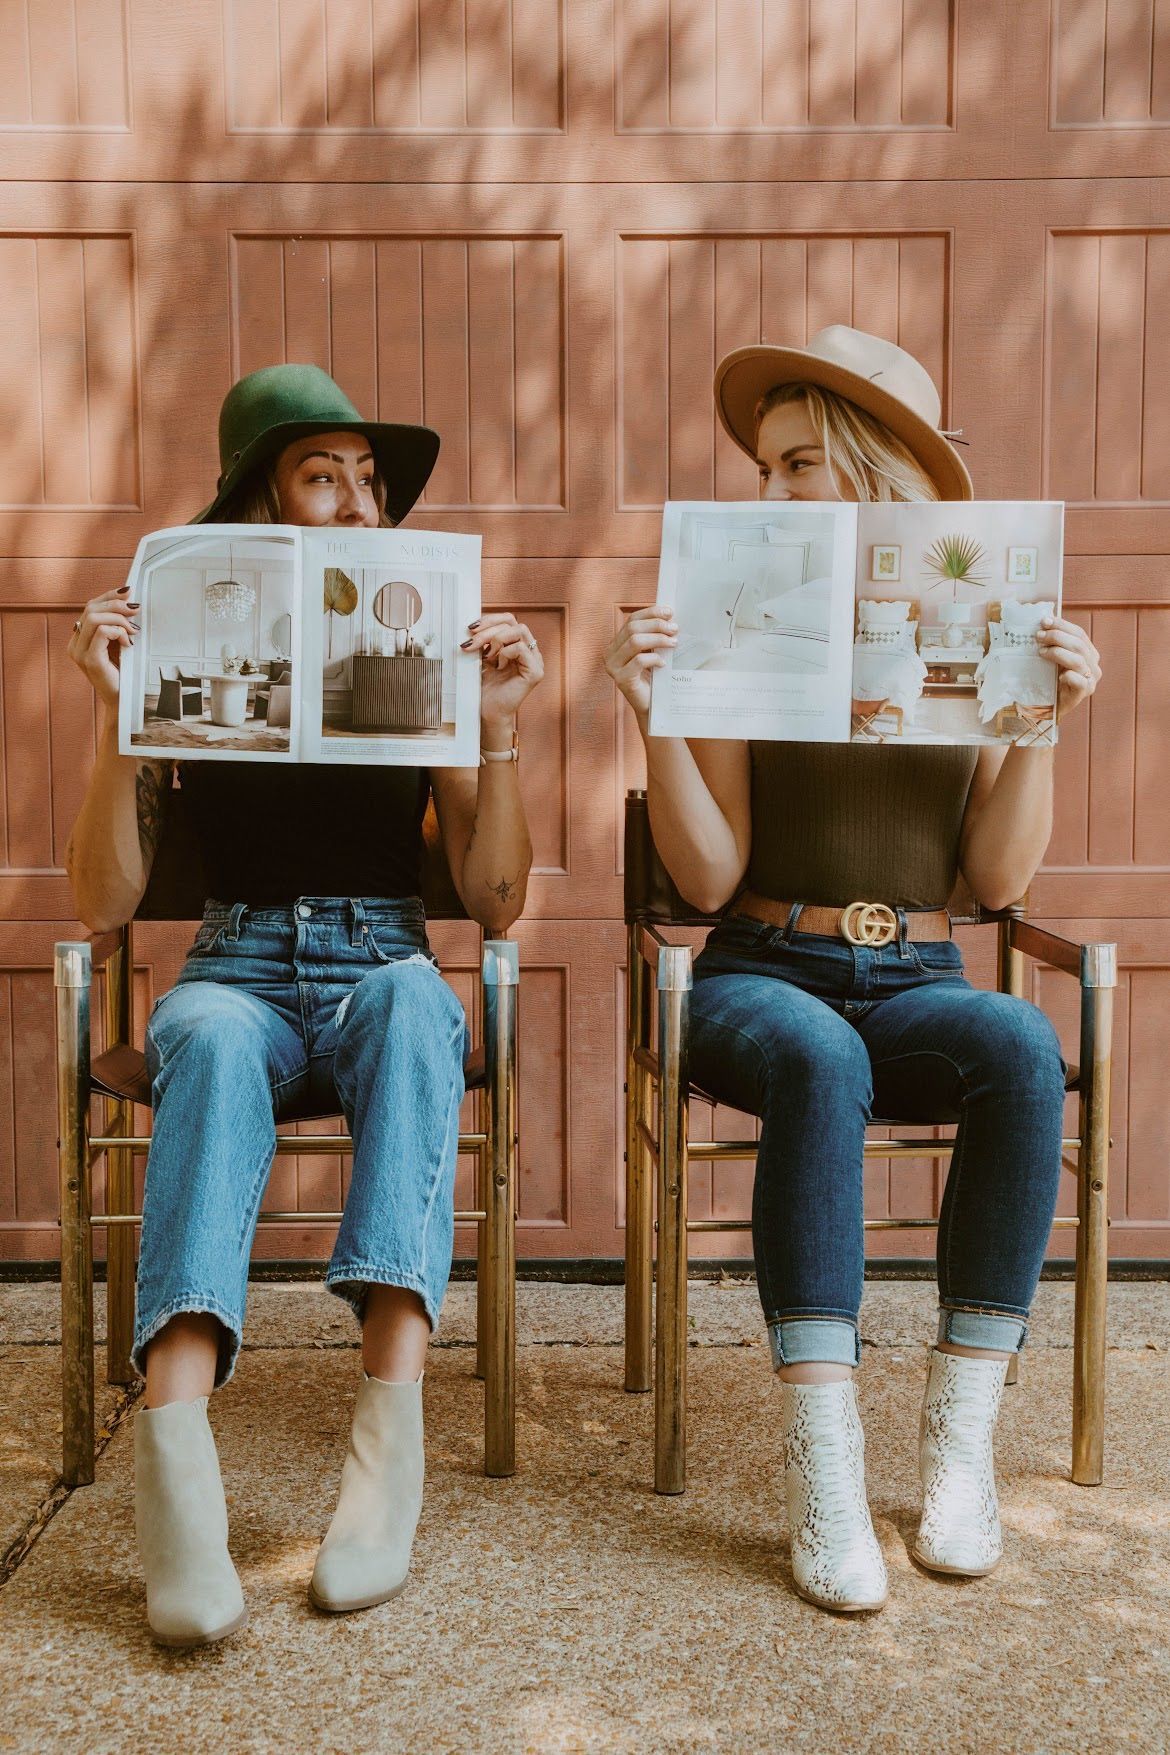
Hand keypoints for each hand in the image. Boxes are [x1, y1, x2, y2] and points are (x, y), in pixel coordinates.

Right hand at [67, 584, 137, 709]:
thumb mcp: (120, 643)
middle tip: (136, 610)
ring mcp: (79, 652)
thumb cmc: (125, 673)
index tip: (128, 591)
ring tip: (133, 631)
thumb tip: (129, 600)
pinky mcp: (89, 660)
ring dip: (119, 619)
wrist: (125, 701)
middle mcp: (75, 644)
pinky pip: (101, 632)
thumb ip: (118, 625)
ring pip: (94, 618)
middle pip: (91, 609)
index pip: (90, 607)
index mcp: (80, 639)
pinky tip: (128, 643)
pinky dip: (118, 632)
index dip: (109, 596)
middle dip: (116, 604)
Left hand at [461, 611, 543, 726]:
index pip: (509, 620)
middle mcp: (530, 651)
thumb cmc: (486, 688)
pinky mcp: (535, 672)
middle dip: (488, 629)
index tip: (471, 628)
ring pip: (520, 630)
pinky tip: (498, 665)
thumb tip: (475, 623)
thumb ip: (484, 640)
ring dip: (497, 639)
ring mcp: (535, 661)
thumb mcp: (482, 657)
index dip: (490, 619)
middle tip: (471, 642)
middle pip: (513, 622)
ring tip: (486, 655)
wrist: (488, 712)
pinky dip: (505, 653)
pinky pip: (521, 648)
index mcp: (519, 646)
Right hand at [604, 605, 677, 721]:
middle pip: (632, 628)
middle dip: (656, 625)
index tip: (669, 612)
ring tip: (673, 643)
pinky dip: (654, 658)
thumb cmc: (653, 678)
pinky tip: (663, 663)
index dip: (651, 613)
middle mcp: (610, 653)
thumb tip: (669, 617)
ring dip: (658, 639)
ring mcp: (613, 667)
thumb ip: (653, 636)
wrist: (652, 706)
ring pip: (635, 642)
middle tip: (675, 629)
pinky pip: (638, 661)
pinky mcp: (621, 679)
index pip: (632, 620)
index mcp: (616, 643)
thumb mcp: (652, 652)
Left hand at [1038, 615, 1100, 720]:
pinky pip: (1079, 680)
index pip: (1079, 633)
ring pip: (1078, 660)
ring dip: (1057, 652)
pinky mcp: (1084, 692)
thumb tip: (1043, 622)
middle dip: (1057, 636)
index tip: (1044, 621)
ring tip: (1041, 652)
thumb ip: (1054, 643)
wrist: (1051, 706)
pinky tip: (1058, 676)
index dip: (1062, 625)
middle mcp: (1093, 664)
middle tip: (1038, 636)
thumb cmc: (1052, 679)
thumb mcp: (1054, 658)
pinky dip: (1068, 675)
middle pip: (1078, 644)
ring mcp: (1091, 679)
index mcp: (1089, 653)